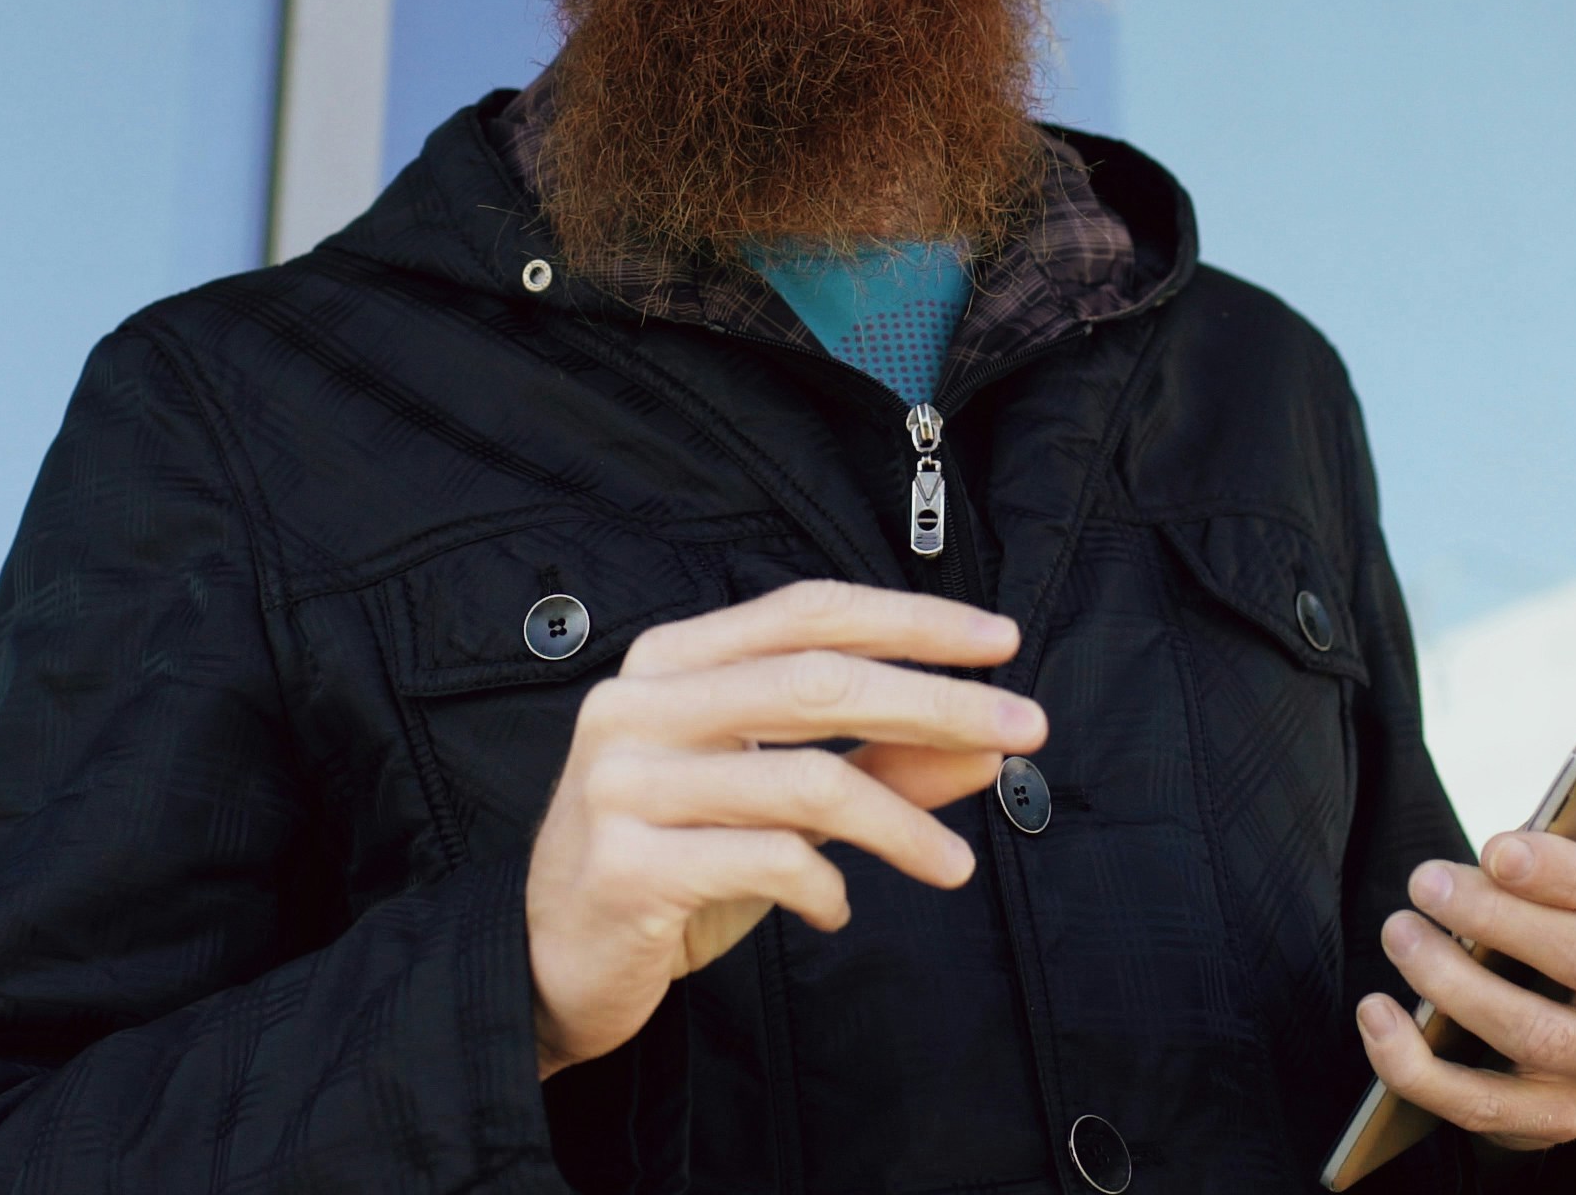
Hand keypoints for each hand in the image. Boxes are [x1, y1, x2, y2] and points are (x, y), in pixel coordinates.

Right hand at [525, 579, 1042, 1076]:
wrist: (550, 963)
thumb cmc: (673, 867)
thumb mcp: (777, 806)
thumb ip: (875, 765)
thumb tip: (986, 746)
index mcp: (671, 662)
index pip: (807, 611)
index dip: (910, 620)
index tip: (999, 644)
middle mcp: (639, 705)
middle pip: (816, 680)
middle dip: (937, 702)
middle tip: (1026, 730)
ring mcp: (624, 783)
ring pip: (804, 778)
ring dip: (902, 821)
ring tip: (955, 866)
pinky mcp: (626, 866)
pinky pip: (765, 860)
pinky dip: (825, 886)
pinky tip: (837, 908)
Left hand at [1355, 676, 1575, 1150]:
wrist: (1551, 1003)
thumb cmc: (1572, 897)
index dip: (1572, 873)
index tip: (1497, 846)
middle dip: (1501, 922)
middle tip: (1423, 881)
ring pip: (1537, 1038)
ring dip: (1456, 985)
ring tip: (1399, 933)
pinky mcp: (1556, 1118)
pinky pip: (1488, 1107)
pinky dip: (1420, 1064)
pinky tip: (1376, 1014)